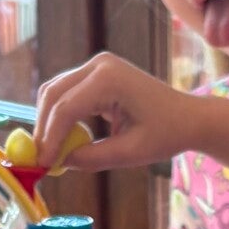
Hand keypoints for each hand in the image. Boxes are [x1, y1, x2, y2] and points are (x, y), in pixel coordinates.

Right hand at [33, 54, 198, 173]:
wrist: (189, 117)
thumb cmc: (167, 133)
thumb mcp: (131, 152)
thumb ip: (93, 158)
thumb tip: (60, 163)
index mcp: (110, 78)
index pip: (66, 108)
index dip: (50, 138)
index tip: (42, 164)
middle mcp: (99, 65)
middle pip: (53, 94)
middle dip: (43, 128)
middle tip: (39, 159)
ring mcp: (97, 66)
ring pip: (55, 92)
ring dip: (48, 121)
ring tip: (49, 152)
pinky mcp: (96, 74)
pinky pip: (67, 93)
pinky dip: (60, 116)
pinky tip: (63, 140)